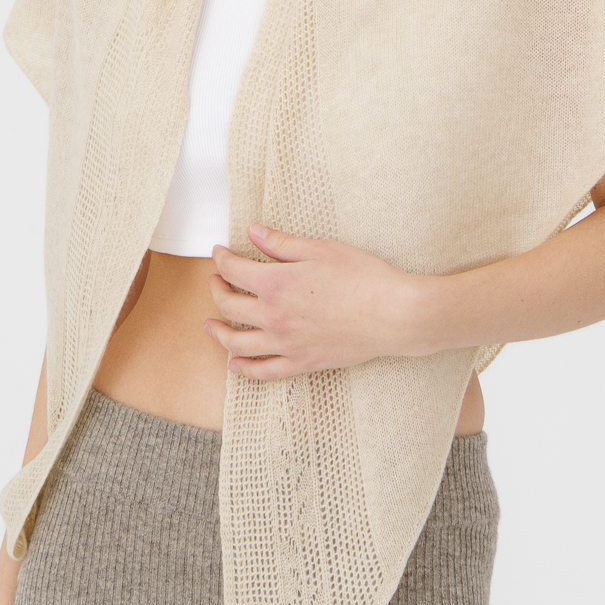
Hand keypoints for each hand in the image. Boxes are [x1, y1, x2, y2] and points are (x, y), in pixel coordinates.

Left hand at [203, 222, 421, 379]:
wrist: (394, 315)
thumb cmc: (363, 277)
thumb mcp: (321, 249)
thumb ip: (281, 244)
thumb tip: (252, 232)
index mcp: (276, 283)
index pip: (233, 271)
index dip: (221, 259)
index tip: (220, 253)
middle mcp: (274, 316)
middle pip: (228, 307)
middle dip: (216, 291)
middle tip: (215, 282)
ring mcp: (286, 344)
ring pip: (237, 344)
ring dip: (218, 333)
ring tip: (210, 325)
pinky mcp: (302, 363)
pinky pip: (264, 372)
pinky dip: (244, 369)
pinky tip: (235, 365)